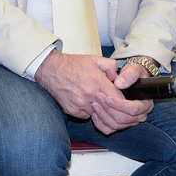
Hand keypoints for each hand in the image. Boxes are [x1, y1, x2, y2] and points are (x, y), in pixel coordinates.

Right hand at [34, 51, 151, 133]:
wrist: (50, 70)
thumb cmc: (72, 64)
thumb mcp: (94, 59)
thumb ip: (110, 66)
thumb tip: (118, 77)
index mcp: (97, 81)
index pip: (118, 99)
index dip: (123, 102)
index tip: (125, 101)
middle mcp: (89, 95)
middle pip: (110, 110)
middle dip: (115, 109)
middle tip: (116, 106)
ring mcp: (80, 104)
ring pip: (98, 114)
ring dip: (100, 110)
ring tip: (98, 102)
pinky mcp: (72, 110)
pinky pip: (86, 116)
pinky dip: (88, 112)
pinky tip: (86, 102)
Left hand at [90, 60, 153, 133]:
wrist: (129, 79)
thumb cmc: (133, 74)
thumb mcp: (134, 70)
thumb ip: (129, 75)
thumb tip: (120, 84)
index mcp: (145, 104)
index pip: (134, 109)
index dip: (120, 105)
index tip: (108, 98)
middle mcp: (139, 115)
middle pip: (124, 119)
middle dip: (109, 109)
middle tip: (98, 97)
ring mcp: (129, 121)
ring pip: (116, 125)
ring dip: (103, 116)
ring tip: (94, 104)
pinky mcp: (120, 124)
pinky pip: (110, 130)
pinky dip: (100, 124)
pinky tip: (94, 115)